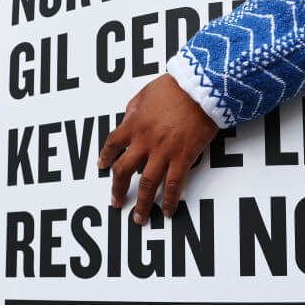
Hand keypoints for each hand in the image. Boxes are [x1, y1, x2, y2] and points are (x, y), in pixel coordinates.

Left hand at [98, 74, 218, 224]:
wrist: (201, 87)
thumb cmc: (177, 86)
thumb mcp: (146, 92)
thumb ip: (134, 107)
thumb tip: (128, 118)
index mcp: (134, 124)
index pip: (113, 144)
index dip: (106, 156)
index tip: (103, 165)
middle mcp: (145, 141)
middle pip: (123, 170)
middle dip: (118, 189)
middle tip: (116, 201)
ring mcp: (163, 151)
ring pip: (147, 184)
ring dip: (142, 203)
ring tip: (139, 218)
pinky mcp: (183, 157)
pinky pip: (174, 184)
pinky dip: (170, 200)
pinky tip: (168, 211)